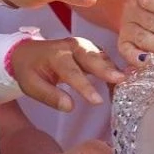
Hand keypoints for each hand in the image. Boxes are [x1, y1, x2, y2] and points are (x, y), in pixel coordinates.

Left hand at [8, 37, 123, 111]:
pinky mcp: (90, 50)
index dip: (85, 87)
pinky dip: (114, 70)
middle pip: (91, 57)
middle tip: (121, 80)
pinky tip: (122, 82)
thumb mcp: (31, 86)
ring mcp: (83, 46)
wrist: (27, 52)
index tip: (97, 101)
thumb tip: (69, 107)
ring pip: (101, 56)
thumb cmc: (30, 70)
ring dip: (114, 70)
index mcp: (55, 55)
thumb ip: (50, 96)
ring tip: (126, 85)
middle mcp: (71, 46)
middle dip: (107, 69)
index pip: (71, 72)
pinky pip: (104, 59)